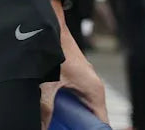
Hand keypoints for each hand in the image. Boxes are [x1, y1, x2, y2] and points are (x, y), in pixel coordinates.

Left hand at [41, 8, 108, 127]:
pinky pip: (77, 99)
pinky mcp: (76, 77)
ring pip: (84, 108)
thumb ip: (46, 107)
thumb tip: (43, 125)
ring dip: (75, 118)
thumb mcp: (49, 82)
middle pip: (92, 117)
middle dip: (82, 125)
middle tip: (67, 129)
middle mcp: (93, 86)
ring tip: (62, 125)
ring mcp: (85, 81)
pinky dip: (70, 108)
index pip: (102, 122)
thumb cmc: (57, 47)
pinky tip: (57, 113)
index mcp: (94, 90)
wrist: (52, 25)